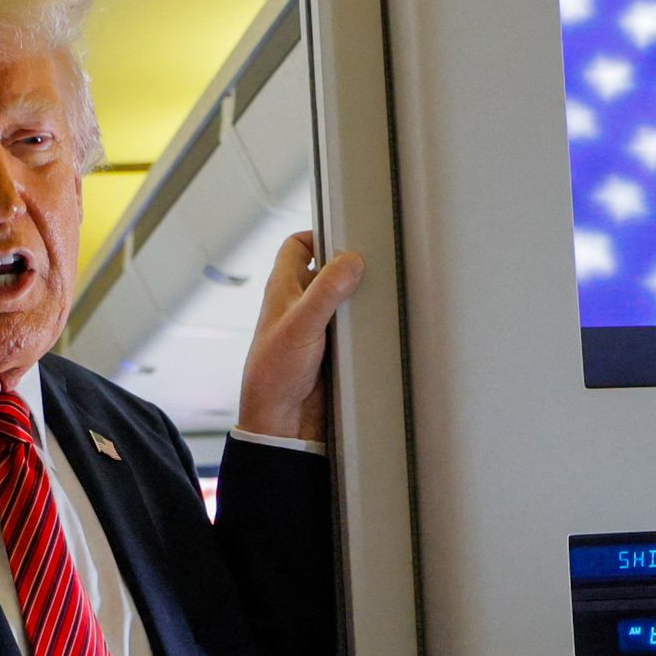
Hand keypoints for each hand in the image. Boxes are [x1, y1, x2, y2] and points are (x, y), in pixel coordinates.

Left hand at [233, 230, 365, 443]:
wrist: (281, 422)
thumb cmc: (273, 374)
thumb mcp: (300, 324)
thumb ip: (325, 290)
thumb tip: (351, 260)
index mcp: (282, 289)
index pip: (296, 246)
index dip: (318, 235)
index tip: (344, 233)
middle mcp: (298, 305)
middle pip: (326, 271)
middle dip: (348, 267)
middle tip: (374, 263)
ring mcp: (316, 328)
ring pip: (341, 300)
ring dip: (359, 299)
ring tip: (382, 293)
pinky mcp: (331, 351)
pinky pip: (351, 330)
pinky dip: (364, 327)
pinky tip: (379, 327)